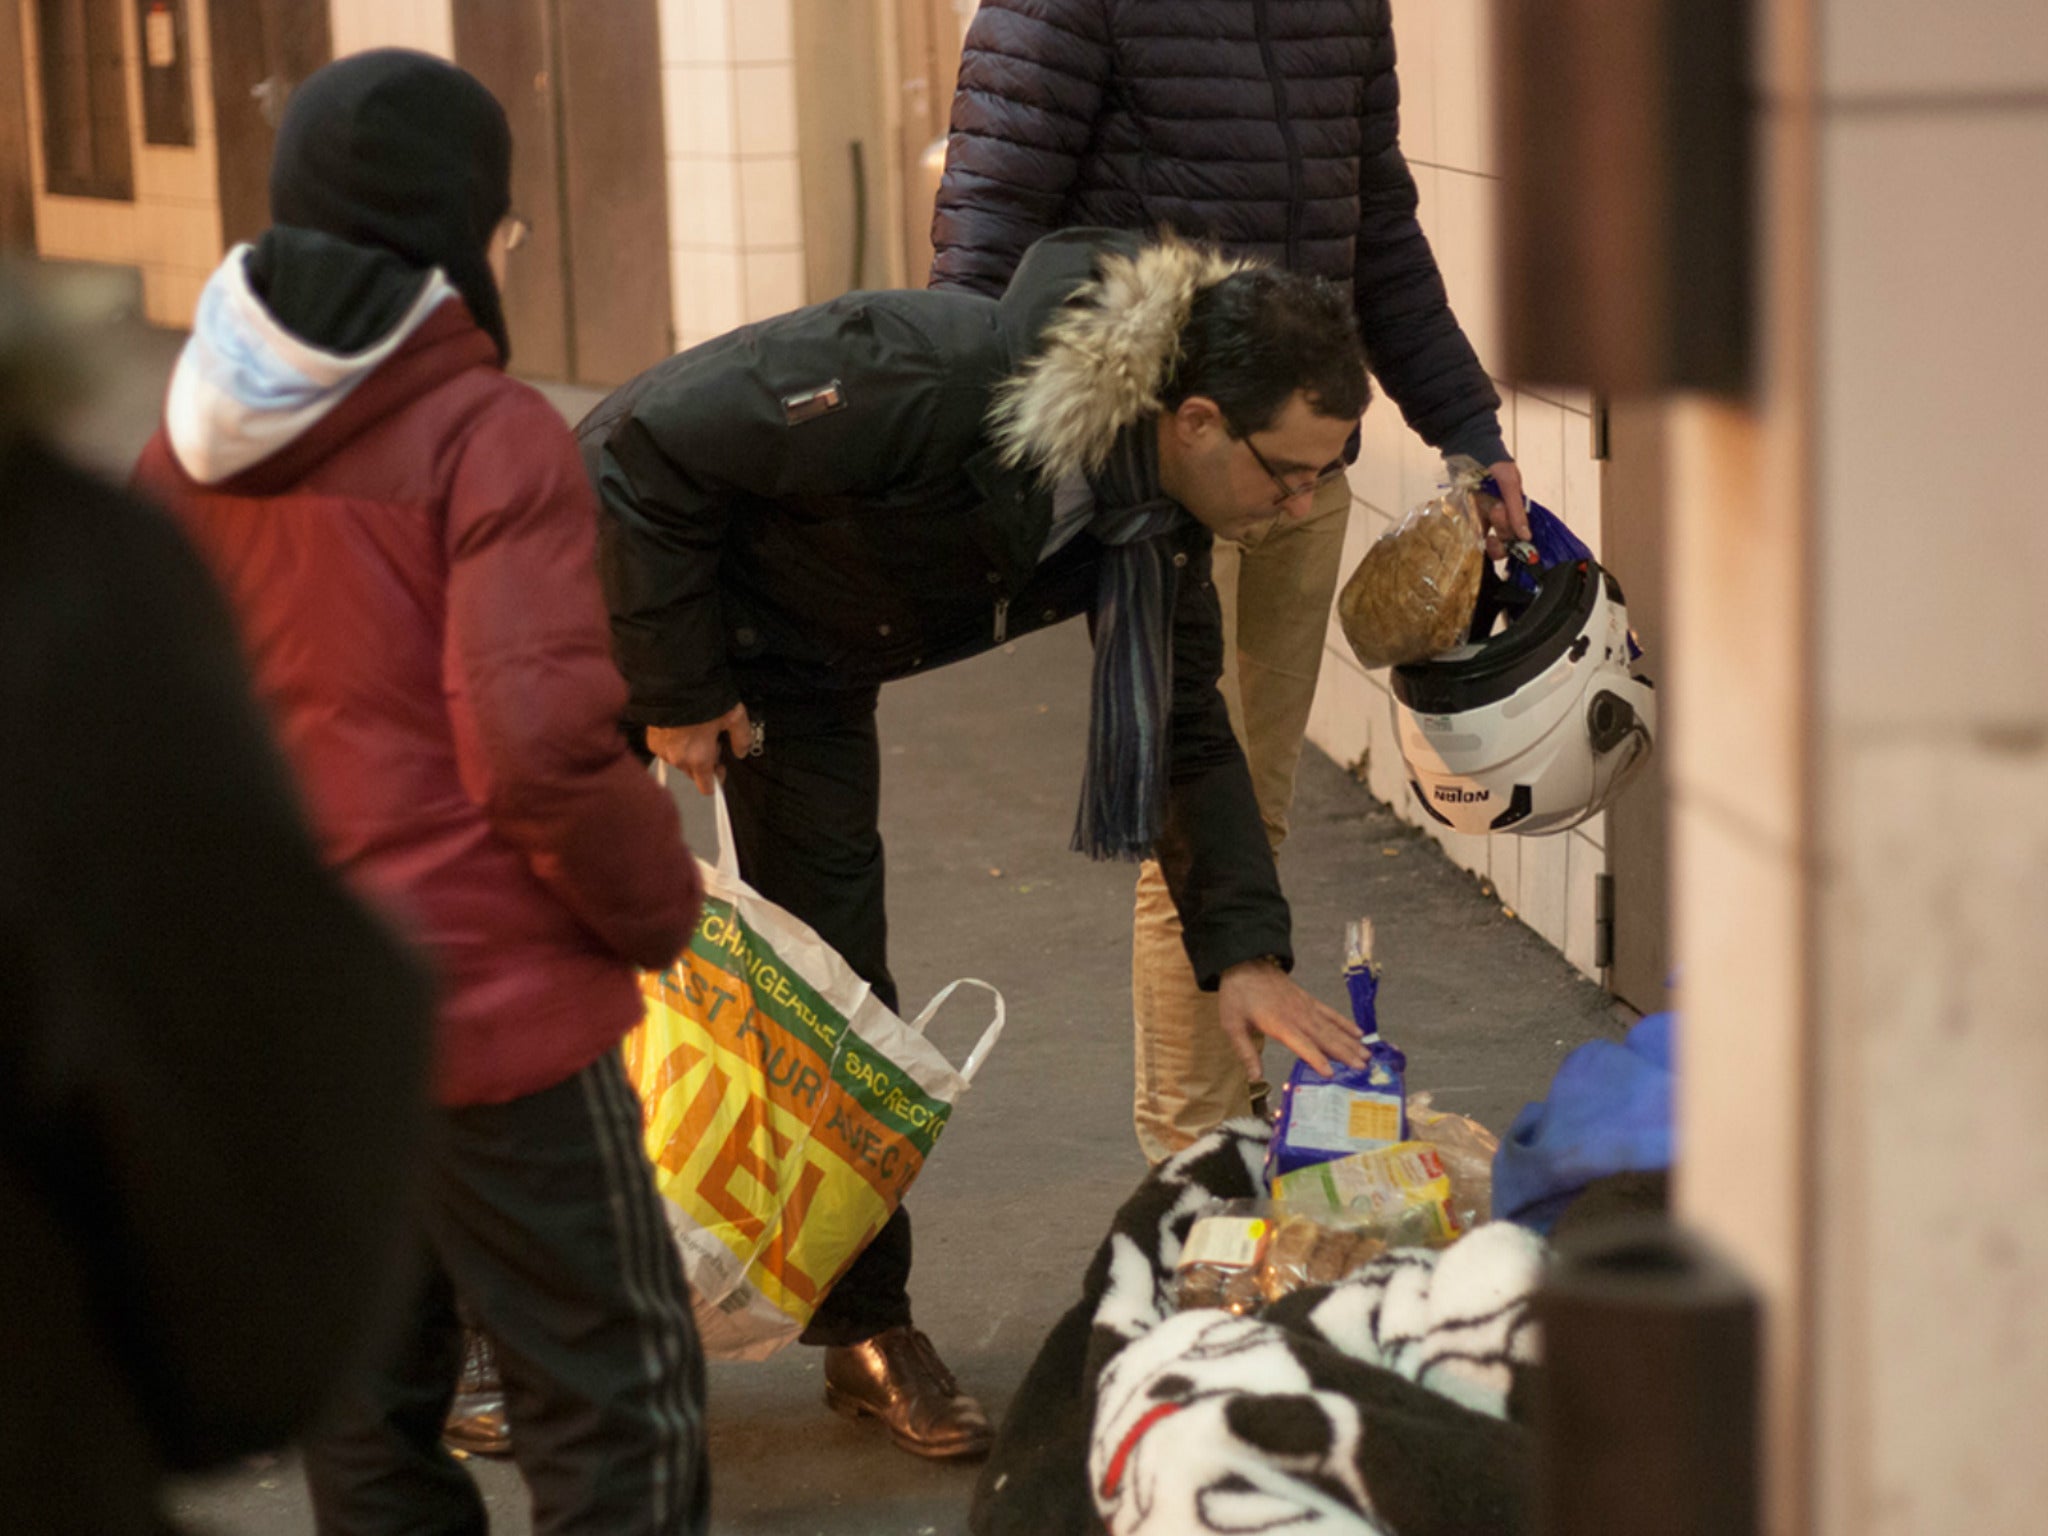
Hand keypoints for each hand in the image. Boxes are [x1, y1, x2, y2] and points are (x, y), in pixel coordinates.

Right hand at [646, 703, 753, 794]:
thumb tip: (742, 752)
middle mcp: (678, 758)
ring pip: (680, 761)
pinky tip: (682, 728)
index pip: (706, 787)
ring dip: (688, 753)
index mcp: (699, 758)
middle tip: (711, 740)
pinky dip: (674, 743)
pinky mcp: (651, 739)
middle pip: (693, 773)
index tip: (721, 768)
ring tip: (696, 731)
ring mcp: (662, 750)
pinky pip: (667, 750)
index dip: (717, 779)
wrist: (673, 681)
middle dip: (704, 762)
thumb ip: (742, 738)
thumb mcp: (734, 715)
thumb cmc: (703, 697)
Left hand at [1216, 960, 1367, 1080]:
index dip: (1316, 1059)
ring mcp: (1306, 1006)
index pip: (1302, 1044)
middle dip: (1344, 1053)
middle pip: (1324, 1037)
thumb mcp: (1232, 1025)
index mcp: (1279, 1023)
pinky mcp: (1309, 1000)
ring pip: (1332, 1027)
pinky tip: (1359, 1033)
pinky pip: (1330, 1013)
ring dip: (1350, 1041)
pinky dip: (1345, 1023)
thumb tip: (1255, 1077)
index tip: (1331, 1074)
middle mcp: (1297, 1016)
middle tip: (1363, 1068)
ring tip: (1367, 1055)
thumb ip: (1246, 1052)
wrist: (1244, 963)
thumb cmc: (1237, 996)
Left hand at [1474, 458, 1530, 557]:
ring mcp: (1486, 515)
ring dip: (1490, 543)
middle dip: (1503, 528)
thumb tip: (1526, 536)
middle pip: (1507, 536)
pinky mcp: (1470, 515)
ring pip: (1492, 540)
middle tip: (1494, 509)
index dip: (1520, 538)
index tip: (1513, 537)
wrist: (1465, 447)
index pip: (1523, 531)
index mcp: (1517, 505)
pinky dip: (1474, 540)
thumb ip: (1516, 509)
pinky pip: (1474, 535)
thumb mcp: (1509, 482)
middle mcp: (1504, 513)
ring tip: (1485, 533)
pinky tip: (1472, 538)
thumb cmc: (1492, 460)